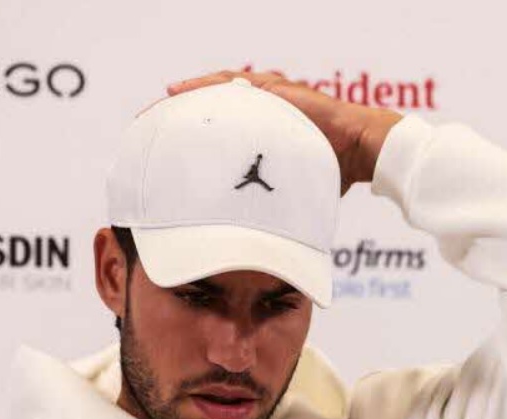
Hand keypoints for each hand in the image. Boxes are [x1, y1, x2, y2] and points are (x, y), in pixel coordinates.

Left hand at [167, 70, 402, 195]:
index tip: (161, 154)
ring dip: (184, 98)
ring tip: (154, 108)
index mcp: (261, 135)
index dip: (189, 140)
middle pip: (209, 109)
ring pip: (215, 92)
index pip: (217, 133)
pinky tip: (179, 91)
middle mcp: (260, 112)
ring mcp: (267, 98)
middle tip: (144, 128)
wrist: (362, 151)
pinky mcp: (273, 89)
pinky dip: (203, 86)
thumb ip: (269, 210)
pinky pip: (231, 83)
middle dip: (177, 117)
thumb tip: (252, 248)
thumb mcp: (289, 195)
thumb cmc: (333, 175)